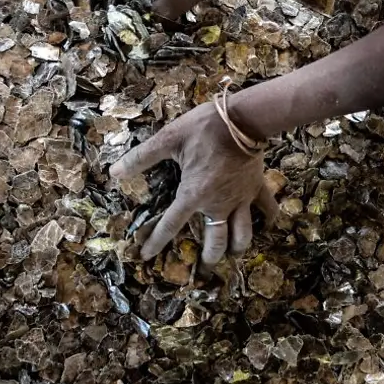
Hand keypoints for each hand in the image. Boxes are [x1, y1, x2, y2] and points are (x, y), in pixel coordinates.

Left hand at [110, 103, 277, 271]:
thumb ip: (141, 158)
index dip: (156, 242)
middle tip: (205, 265)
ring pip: (242, 233)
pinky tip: (268, 226)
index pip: (170, 225)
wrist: (244, 118)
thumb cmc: (203, 128)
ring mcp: (240, 198)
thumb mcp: (168, 139)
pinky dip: (269, 219)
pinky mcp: (257, 187)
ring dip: (237, 246)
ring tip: (233, 252)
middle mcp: (218, 203)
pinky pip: (267, 209)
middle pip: (215, 241)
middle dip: (210, 257)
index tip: (146, 256)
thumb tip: (114, 172)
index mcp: (193, 194)